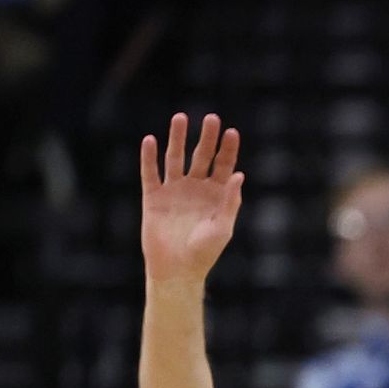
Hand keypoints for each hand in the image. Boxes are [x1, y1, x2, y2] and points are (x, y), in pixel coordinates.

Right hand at [140, 113, 243, 283]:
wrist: (177, 270)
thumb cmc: (204, 252)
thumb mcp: (223, 227)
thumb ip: (231, 201)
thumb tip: (239, 175)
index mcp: (217, 194)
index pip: (224, 164)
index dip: (228, 148)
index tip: (232, 132)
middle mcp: (196, 188)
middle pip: (202, 156)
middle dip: (207, 137)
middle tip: (212, 118)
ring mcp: (174, 191)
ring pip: (175, 158)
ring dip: (177, 138)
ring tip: (180, 117)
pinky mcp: (153, 197)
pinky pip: (151, 173)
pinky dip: (150, 157)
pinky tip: (150, 140)